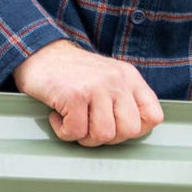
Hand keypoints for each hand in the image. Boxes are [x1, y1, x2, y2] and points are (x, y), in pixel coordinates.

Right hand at [14, 39, 164, 146]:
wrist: (37, 53)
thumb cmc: (74, 76)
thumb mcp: (110, 81)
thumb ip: (127, 102)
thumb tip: (137, 132)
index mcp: (130, 78)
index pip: (153, 116)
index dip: (136, 130)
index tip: (116, 125)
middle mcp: (117, 80)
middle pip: (130, 131)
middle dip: (109, 137)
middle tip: (90, 125)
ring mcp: (96, 86)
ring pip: (104, 135)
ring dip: (85, 137)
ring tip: (74, 121)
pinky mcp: (74, 95)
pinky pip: (76, 133)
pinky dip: (63, 131)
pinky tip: (58, 116)